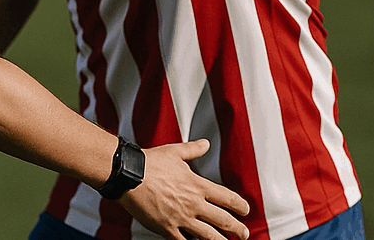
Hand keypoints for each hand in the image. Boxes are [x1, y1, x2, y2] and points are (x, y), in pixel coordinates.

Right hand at [120, 140, 249, 239]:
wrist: (128, 174)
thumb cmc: (150, 162)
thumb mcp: (174, 152)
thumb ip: (192, 150)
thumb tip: (205, 143)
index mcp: (197, 185)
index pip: (228, 198)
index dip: (240, 206)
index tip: (245, 211)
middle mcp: (193, 203)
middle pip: (223, 220)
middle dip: (238, 229)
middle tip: (244, 233)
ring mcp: (180, 218)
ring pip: (208, 236)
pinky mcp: (166, 227)